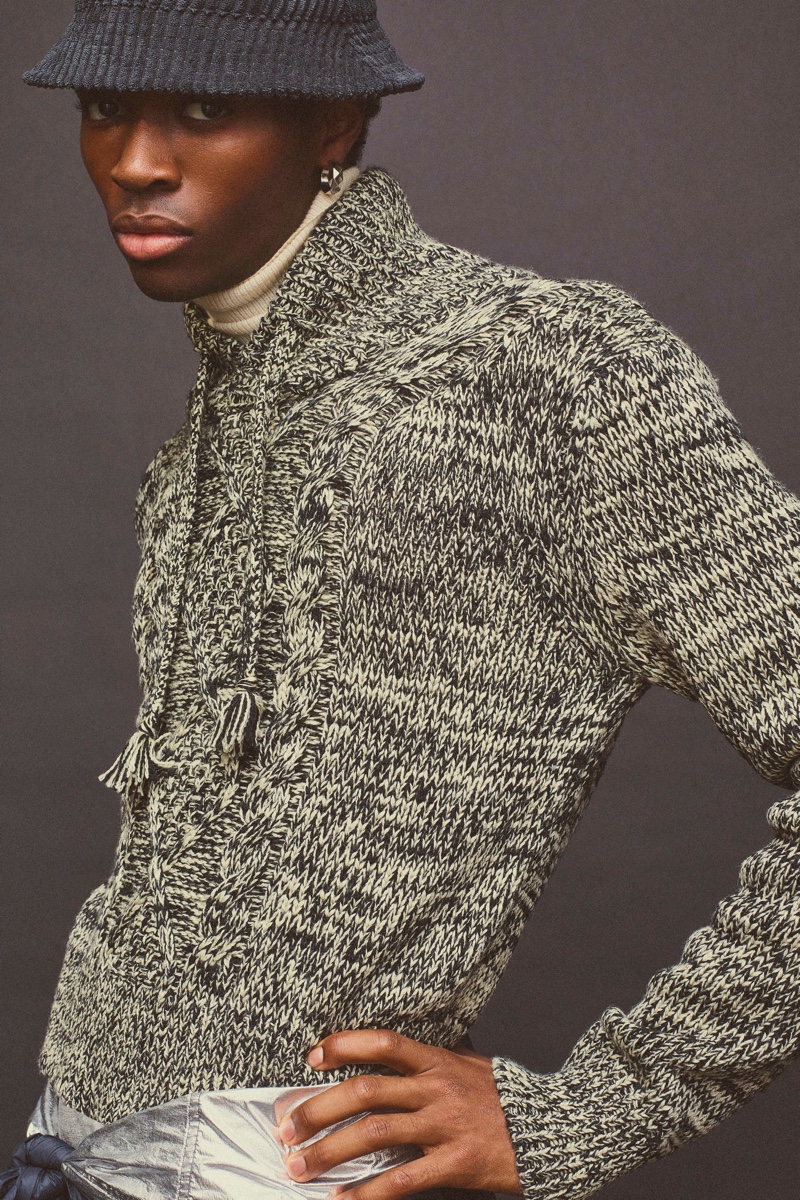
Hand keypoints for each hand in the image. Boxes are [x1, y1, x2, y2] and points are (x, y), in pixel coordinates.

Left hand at [278, 1029, 522, 1197]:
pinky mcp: (458, 1163)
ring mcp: (447, 1125)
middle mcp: (438, 1087)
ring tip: (299, 1168)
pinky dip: (369, 1193)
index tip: (311, 1057)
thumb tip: (393, 1052)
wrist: (556, 1127)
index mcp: (438, 1060)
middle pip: (366, 1091)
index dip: (344, 1045)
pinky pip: (404, 1179)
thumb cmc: (505, 1097)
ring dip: (330, 1152)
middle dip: (318, 1110)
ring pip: (376, 1133)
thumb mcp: (469, 1065)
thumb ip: (432, 1061)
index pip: (383, 1042)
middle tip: (286, 1130)